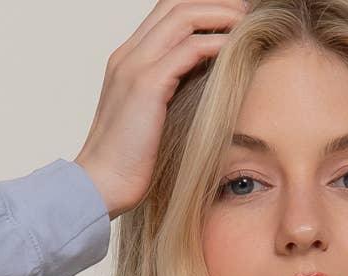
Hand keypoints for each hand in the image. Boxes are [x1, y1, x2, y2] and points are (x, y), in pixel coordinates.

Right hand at [73, 1, 250, 219]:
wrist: (100, 185)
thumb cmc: (129, 164)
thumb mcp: (150, 120)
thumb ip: (170, 95)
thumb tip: (202, 87)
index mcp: (127, 60)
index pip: (165, 13)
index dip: (199, 7)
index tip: (230, 16)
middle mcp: (128, 54)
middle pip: (175, 5)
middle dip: (213, 2)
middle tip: (245, 9)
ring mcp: (134, 66)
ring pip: (183, 17)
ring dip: (219, 14)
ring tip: (246, 22)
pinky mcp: (146, 85)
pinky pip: (188, 49)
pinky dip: (215, 43)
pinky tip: (235, 49)